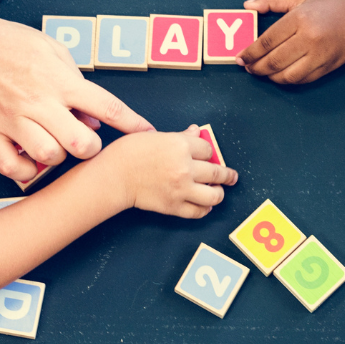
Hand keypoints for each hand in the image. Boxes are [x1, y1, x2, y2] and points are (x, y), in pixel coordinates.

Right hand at [0, 0, 153, 183]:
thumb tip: (94, 116)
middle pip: (82, 144)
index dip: (133, 124)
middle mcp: (40, 103)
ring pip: (50, 157)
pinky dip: (24, 169)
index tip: (148, 133)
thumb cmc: (9, 42)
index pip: (108, 107)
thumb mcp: (52, 49)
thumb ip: (76, 81)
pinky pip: (11, 166)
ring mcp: (14, 120)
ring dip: (57, 157)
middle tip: (83, 141)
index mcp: (61, 81)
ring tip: (53, 146)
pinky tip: (28, 159)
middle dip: (90, 148)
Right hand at [89, 126, 237, 218]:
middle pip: (217, 172)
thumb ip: (180, 136)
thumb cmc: (129, 153)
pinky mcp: (174, 206)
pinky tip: (205, 204)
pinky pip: (198, 211)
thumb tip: (196, 132)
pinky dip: (205, 209)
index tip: (209, 155)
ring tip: (219, 191)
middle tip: (231, 176)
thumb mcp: (155, 136)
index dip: (209, 152)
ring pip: (214, 195)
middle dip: (227, 175)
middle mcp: (185, 168)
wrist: (113, 176)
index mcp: (180, 146)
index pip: (208, 149)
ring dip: (219, 193)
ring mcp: (181, 189)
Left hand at [238, 0, 344, 84]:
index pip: (267, 41)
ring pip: (286, 75)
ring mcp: (320, 55)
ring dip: (269, 77)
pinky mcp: (328, 67)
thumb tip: (248, 5)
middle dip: (255, 67)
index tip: (239, 57)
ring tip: (261, 72)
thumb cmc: (335, 3)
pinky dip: (287, 80)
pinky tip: (279, 75)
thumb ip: (273, 1)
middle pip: (273, 61)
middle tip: (246, 67)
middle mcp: (309, 39)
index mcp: (300, 18)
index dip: (250, 52)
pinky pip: (302, 79)